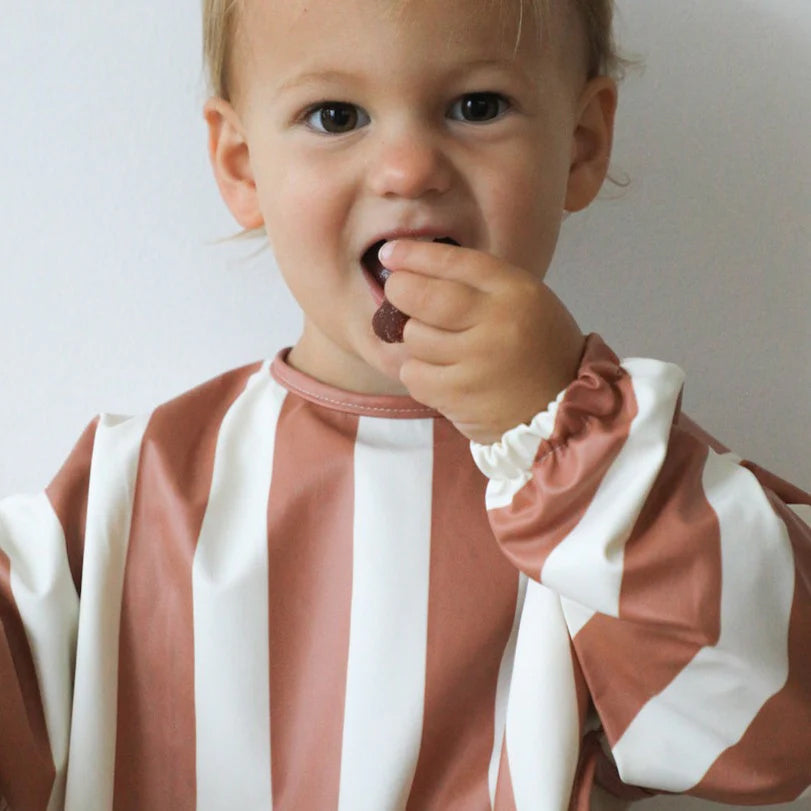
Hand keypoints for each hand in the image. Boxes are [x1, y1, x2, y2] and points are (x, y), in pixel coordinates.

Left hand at [380, 239, 585, 443]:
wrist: (562, 412)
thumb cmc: (537, 350)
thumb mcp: (525, 302)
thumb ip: (478, 286)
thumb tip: (411, 270)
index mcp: (517, 291)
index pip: (455, 261)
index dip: (415, 255)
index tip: (390, 252)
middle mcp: (497, 322)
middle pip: (422, 296)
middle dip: (400, 291)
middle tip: (398, 294)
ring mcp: (476, 362)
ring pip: (413, 336)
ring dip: (416, 339)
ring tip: (439, 347)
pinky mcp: (459, 396)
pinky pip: (413, 374)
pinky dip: (418, 373)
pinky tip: (441, 375)